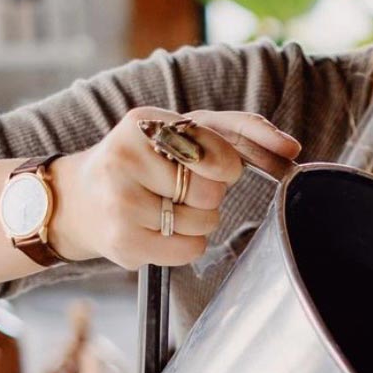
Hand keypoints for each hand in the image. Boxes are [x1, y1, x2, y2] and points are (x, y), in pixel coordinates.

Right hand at [49, 106, 301, 266]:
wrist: (80, 199)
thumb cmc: (146, 162)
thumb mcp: (184, 132)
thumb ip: (241, 131)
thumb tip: (292, 149)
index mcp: (146, 122)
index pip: (219, 152)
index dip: (227, 167)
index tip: (214, 168)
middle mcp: (127, 157)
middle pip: (213, 192)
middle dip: (208, 196)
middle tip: (179, 190)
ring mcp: (120, 200)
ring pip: (204, 223)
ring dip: (197, 222)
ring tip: (164, 210)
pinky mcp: (122, 240)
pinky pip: (189, 249)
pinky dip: (186, 245)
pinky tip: (159, 231)